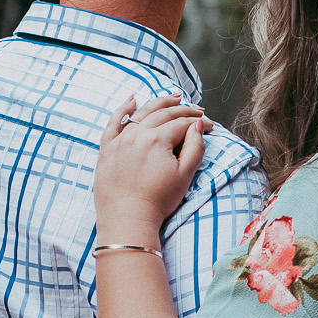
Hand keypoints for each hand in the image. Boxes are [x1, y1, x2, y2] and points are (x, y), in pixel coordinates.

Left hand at [94, 94, 211, 238]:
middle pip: (163, 113)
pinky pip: (113, 122)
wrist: (127, 220)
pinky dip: (123, 109)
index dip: (199, 122)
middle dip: (183, 110)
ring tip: (174, 98)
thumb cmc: (157, 201)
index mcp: (157, 139)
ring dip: (159, 103)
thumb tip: (197, 126)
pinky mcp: (107, 149)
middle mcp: (137, 134)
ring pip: (141, 113)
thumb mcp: (185, 175)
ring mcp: (120, 140)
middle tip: (197, 110)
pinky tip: (132, 100)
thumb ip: (195, 147)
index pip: (182, 123)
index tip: (210, 125)